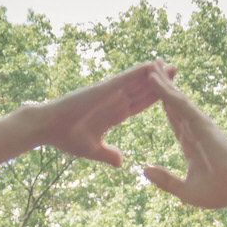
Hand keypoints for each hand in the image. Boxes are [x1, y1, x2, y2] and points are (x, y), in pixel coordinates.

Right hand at [35, 62, 174, 167]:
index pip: (139, 105)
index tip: (170, 95)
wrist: (49, 127)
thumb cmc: (66, 138)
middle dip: (160, 81)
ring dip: (153, 73)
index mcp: (113, 115)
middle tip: (177, 71)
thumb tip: (121, 162)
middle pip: (142, 90)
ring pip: (136, 82)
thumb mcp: (93, 150)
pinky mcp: (102, 89)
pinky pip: (123, 79)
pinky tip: (150, 65)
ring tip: (169, 64)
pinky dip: (137, 72)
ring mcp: (109, 93)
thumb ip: (108, 154)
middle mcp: (114, 101)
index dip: (155, 99)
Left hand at [142, 74, 226, 209]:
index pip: (173, 120)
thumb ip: (165, 180)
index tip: (154, 95)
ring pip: (174, 98)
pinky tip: (154, 78)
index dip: (163, 105)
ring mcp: (196, 124)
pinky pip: (178, 103)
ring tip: (151, 63)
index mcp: (190, 143)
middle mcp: (193, 129)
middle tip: (150, 68)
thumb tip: (144, 170)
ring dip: (162, 81)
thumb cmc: (219, 191)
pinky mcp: (199, 121)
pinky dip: (166, 90)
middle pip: (173, 103)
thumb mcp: (185, 190)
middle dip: (162, 86)